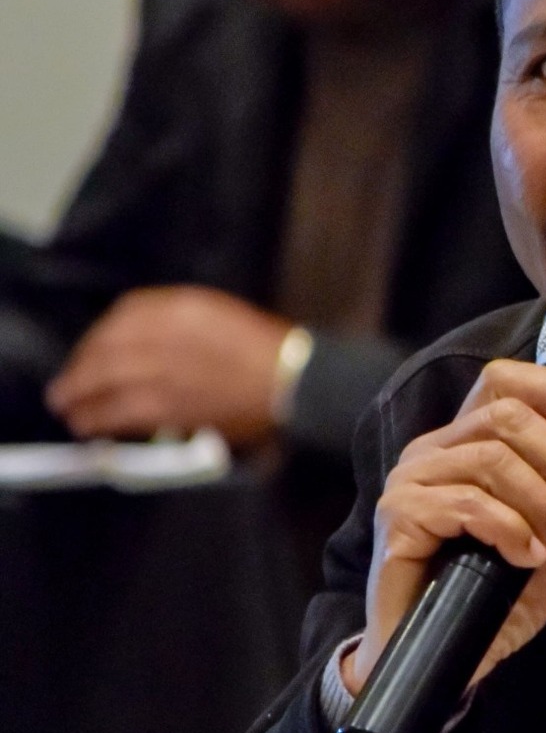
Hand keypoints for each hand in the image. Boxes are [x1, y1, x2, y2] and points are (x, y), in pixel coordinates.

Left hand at [46, 287, 288, 446]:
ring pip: (104, 381)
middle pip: (106, 348)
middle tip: (65, 387)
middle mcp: (164, 332)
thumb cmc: (266, 350)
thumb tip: (143, 345)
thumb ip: (180, 324)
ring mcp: (162, 367)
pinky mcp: (167, 403)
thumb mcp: (220, 316)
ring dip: (79, 396)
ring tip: (68, 410)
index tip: (90, 352)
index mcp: (182, 306)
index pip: (124, 315)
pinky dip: (98, 418)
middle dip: (79, 369)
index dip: (99, 337)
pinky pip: (119, 410)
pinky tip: (88, 426)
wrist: (292, 380)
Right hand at [344, 359, 545, 694]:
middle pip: (506, 415)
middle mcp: (434, 450)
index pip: (502, 381)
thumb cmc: (491, 594)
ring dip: (540, 504)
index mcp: (468, 443)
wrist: (445, 656)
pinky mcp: (400, 516)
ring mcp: (412, 481)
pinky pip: (469, 502)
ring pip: (492, 459)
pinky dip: (510, 529)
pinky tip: (525, 558)